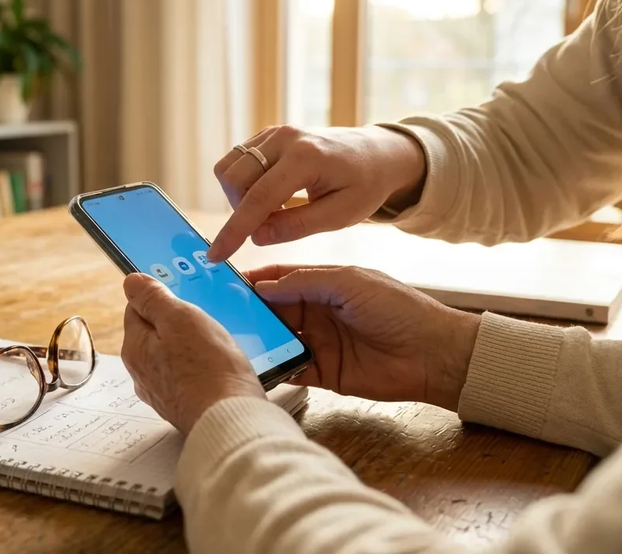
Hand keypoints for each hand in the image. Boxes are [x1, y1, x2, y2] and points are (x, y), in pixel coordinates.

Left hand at [120, 273, 265, 433]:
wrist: (231, 419)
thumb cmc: (208, 368)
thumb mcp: (180, 318)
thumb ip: (153, 298)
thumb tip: (131, 282)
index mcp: (135, 348)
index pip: (137, 308)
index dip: (161, 297)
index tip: (184, 296)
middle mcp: (142, 372)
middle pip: (156, 332)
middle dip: (179, 323)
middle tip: (205, 320)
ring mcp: (162, 391)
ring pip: (174, 354)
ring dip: (192, 345)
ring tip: (217, 344)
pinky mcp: (184, 403)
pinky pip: (189, 374)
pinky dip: (201, 366)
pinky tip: (220, 366)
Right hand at [207, 125, 425, 261]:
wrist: (377, 153)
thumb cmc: (365, 186)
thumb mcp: (340, 215)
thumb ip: (297, 226)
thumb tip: (257, 237)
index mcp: (306, 158)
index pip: (258, 198)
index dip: (234, 231)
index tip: (215, 256)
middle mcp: (285, 138)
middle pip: (234, 179)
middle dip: (240, 211)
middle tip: (270, 226)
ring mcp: (274, 132)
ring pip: (229, 168)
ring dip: (239, 197)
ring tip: (272, 209)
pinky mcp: (268, 135)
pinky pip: (237, 160)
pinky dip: (244, 184)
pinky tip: (272, 194)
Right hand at [247, 265, 480, 411]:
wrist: (433, 355)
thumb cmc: (398, 309)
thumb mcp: (350, 283)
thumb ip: (305, 281)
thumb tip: (264, 285)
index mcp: (324, 285)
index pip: (280, 279)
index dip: (254, 280)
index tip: (224, 282)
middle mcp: (317, 312)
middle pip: (273, 310)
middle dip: (248, 311)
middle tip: (218, 314)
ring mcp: (319, 343)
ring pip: (278, 339)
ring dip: (257, 339)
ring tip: (228, 340)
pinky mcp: (324, 373)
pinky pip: (291, 368)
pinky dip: (273, 367)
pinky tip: (254, 366)